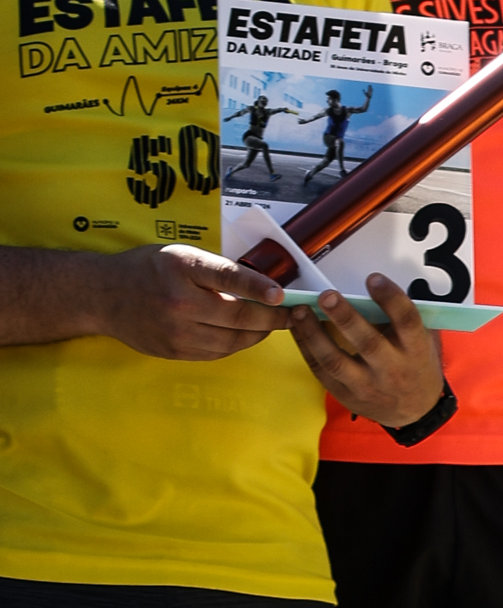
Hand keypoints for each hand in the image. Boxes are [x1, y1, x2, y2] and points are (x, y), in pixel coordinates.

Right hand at [95, 244, 285, 360]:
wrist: (103, 296)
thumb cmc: (147, 269)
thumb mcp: (179, 255)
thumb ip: (215, 269)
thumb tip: (260, 285)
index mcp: (181, 268)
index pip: (229, 277)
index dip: (259, 288)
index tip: (283, 295)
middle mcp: (179, 302)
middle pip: (239, 316)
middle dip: (273, 318)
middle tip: (293, 314)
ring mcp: (177, 331)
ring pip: (233, 340)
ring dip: (259, 334)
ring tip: (273, 324)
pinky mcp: (175, 351)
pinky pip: (218, 352)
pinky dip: (237, 344)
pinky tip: (246, 335)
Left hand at [286, 273, 445, 427]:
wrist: (415, 411)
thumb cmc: (415, 366)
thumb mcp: (422, 342)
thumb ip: (403, 319)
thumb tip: (378, 286)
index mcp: (416, 351)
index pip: (406, 322)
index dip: (391, 299)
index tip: (373, 279)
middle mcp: (393, 369)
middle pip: (368, 343)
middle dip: (345, 317)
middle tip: (327, 296)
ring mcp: (368, 386)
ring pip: (337, 361)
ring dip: (315, 334)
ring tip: (300, 311)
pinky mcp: (347, 395)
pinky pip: (321, 371)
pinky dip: (306, 348)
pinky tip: (297, 329)